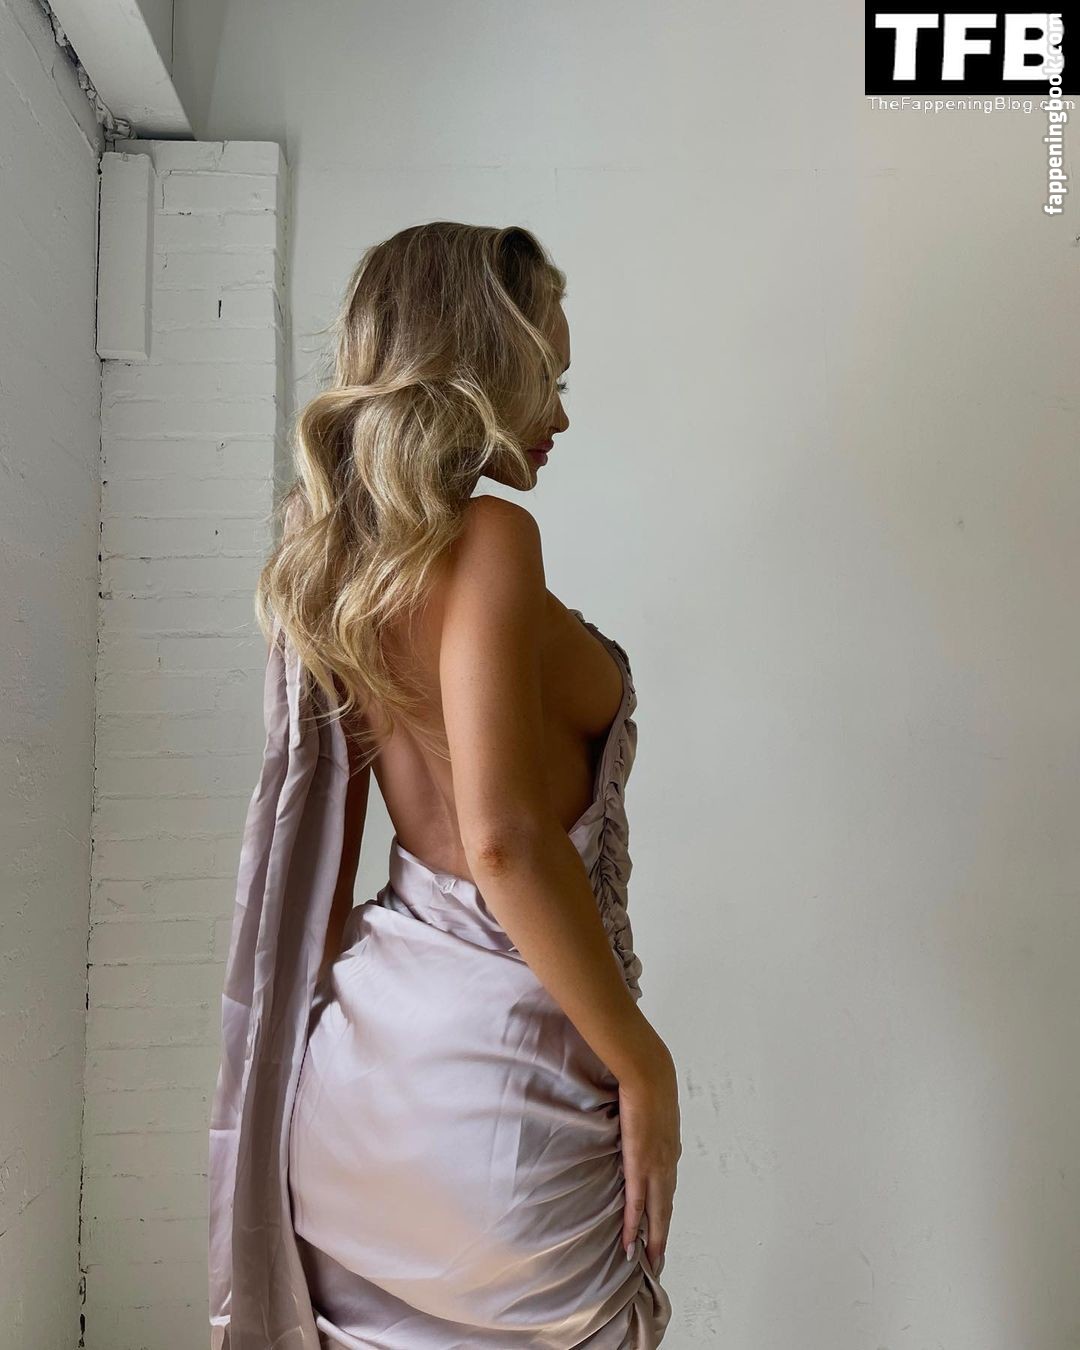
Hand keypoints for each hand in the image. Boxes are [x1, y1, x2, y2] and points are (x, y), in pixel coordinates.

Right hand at [618, 1047, 680, 1275]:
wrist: (647, 1072)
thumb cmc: (648, 1080)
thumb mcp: (652, 1105)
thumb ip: (648, 1120)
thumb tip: (639, 1120)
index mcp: (669, 1148)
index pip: (668, 1188)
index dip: (665, 1212)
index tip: (662, 1230)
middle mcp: (667, 1162)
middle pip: (666, 1209)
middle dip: (662, 1236)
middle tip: (658, 1261)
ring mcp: (655, 1166)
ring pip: (656, 1213)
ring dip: (654, 1238)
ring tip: (650, 1261)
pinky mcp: (639, 1164)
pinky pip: (636, 1203)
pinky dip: (633, 1226)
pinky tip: (629, 1243)